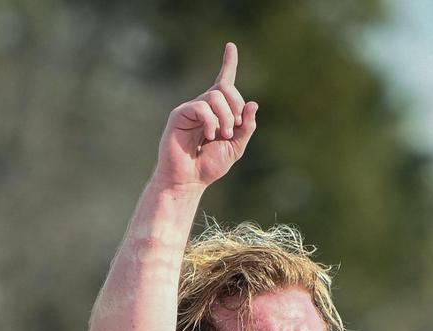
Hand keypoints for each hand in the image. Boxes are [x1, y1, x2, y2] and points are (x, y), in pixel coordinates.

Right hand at [155, 42, 257, 190]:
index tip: (230, 46)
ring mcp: (190, 110)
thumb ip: (246, 127)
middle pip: (225, 88)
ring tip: (223, 135)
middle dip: (236, 106)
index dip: (228, 63)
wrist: (187, 181)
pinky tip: (209, 135)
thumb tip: (253, 104)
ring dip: (226, 116)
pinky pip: (201, 107)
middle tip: (235, 128)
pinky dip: (211, 121)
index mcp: (217, 112)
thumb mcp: (235, 147)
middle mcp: (203, 106)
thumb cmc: (208, 166)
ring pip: (215, 96)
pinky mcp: (179, 115)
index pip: (223, 82)